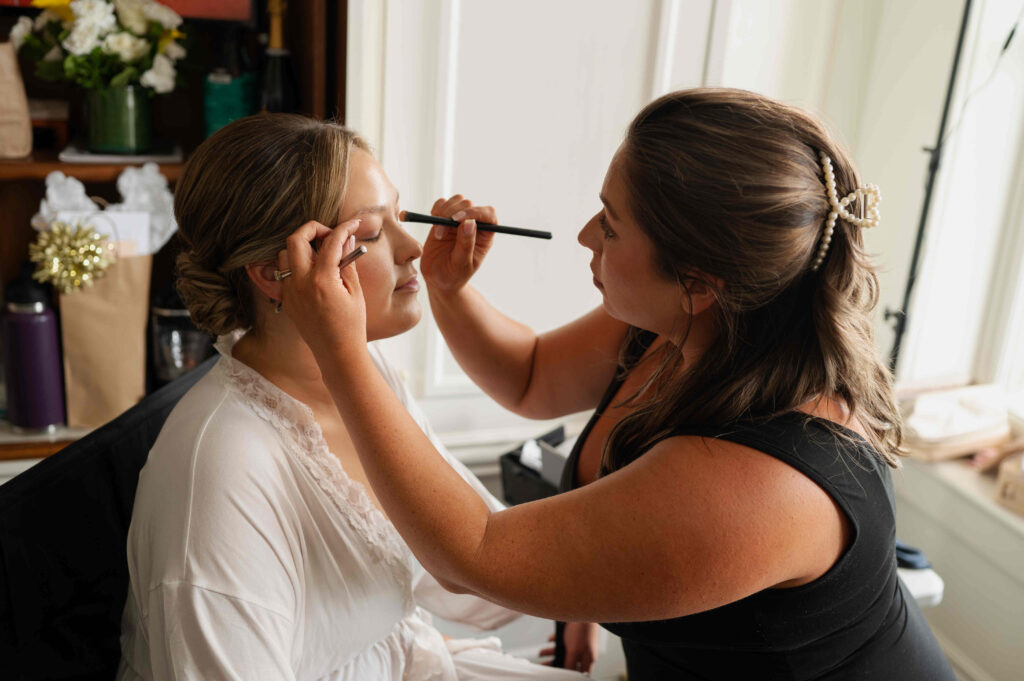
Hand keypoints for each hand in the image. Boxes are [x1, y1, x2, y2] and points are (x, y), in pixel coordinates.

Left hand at [278, 218, 365, 358]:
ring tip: (321, 255)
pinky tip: (314, 273)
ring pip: (285, 255)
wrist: (337, 354)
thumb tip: (346, 240)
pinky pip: (285, 274)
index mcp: (321, 280)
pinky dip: (298, 267)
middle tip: (328, 235)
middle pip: (295, 239)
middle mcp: (300, 284)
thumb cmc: (351, 325)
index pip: (330, 242)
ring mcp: (289, 292)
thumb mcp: (355, 291)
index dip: (343, 228)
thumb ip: (348, 262)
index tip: (352, 225)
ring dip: (302, 248)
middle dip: (312, 230)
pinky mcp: (286, 301)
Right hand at [417, 194, 495, 294]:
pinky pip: (442, 204)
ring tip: (438, 233)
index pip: (488, 214)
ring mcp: (458, 221)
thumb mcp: (461, 264)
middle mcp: (474, 225)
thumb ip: (466, 244)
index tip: (458, 219)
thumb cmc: (453, 276)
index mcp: (485, 236)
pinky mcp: (443, 219)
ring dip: (444, 211)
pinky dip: (436, 209)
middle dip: (454, 212)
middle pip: (469, 204)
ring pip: (456, 201)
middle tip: (441, 230)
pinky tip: (433, 223)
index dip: (475, 212)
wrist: (437, 278)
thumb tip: (470, 222)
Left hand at [540, 621, 599, 672]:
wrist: (582, 607)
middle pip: (569, 662)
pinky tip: (549, 640)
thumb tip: (566, 673)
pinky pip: (562, 639)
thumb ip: (570, 663)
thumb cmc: (582, 629)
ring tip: (541, 653)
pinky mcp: (573, 633)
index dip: (570, 676)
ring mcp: (578, 642)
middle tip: (544, 666)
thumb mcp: (574, 651)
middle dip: (555, 664)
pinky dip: (554, 640)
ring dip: (551, 652)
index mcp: (588, 658)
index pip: (579, 673)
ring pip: (564, 651)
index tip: (558, 676)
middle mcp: (584, 651)